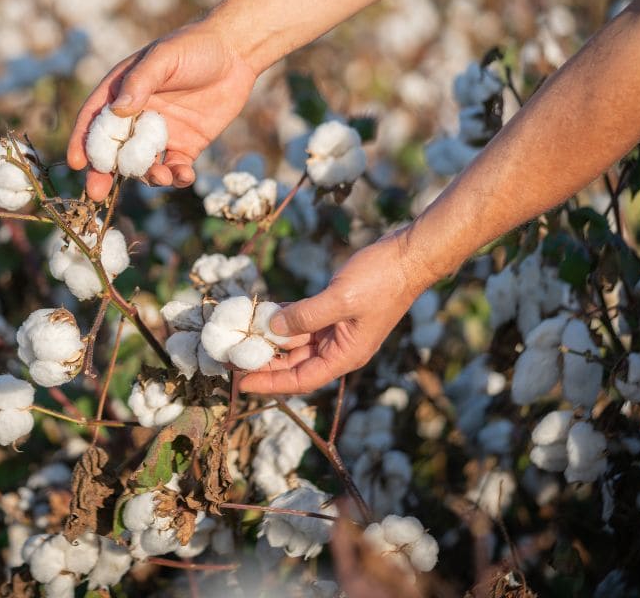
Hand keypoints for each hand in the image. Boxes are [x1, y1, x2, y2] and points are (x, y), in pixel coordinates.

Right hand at [66, 22, 258, 201]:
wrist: (236, 52)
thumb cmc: (193, 47)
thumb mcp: (163, 58)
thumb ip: (140, 82)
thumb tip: (118, 110)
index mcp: (122, 92)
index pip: (95, 119)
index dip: (83, 141)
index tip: (77, 163)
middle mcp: (137, 116)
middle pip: (113, 149)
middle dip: (104, 172)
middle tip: (97, 193)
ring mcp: (161, 134)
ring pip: (143, 164)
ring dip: (146, 176)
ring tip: (159, 175)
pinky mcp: (186, 145)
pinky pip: (175, 169)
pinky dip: (177, 177)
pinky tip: (185, 176)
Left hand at [240, 229, 433, 393]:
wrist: (409, 256)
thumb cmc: (381, 280)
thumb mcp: (340, 299)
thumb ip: (305, 315)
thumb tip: (273, 327)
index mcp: (345, 355)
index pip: (302, 379)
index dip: (270, 383)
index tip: (241, 383)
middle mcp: (339, 347)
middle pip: (295, 364)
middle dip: (264, 362)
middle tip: (230, 359)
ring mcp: (337, 329)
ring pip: (296, 341)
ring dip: (270, 339)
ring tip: (239, 337)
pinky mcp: (335, 310)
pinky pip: (303, 319)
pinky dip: (283, 316)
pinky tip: (261, 312)